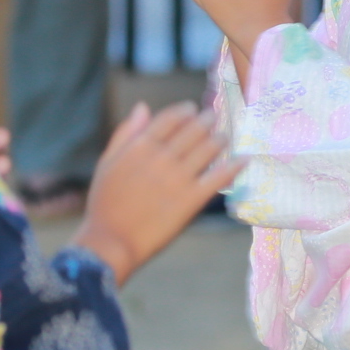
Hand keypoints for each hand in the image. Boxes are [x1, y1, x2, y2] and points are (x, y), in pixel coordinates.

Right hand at [68, 99, 238, 284]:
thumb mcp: (108, 163)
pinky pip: (219, 177)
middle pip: (194, 130)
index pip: (170, 118)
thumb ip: (126, 133)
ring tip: (225, 137)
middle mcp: (162, 157)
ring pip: (209, 149)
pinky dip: (234, 167)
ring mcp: (178, 178)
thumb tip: (143, 106)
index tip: (193, 109)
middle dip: (207, 121)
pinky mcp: (191, 200)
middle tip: (214, 118)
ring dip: (220, 139)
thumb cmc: (105, 204)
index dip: (186, 111)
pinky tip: (244, 160)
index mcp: (140, 146)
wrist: (111, 242)